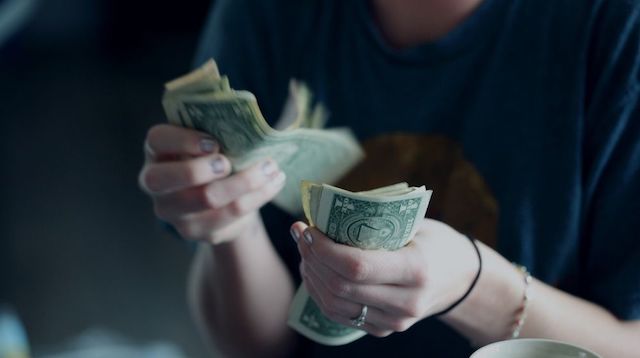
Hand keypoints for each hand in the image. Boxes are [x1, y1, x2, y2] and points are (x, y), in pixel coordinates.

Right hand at [139, 124, 285, 243]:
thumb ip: (217, 131)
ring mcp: (174, 212)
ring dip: (245, 181)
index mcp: (157, 151)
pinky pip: (231, 215)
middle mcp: (156, 183)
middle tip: (229, 163)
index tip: (213, 142)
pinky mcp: (197, 231)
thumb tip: (247, 123)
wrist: (221, 199)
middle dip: (201, 169)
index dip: (183, 140)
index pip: (157, 140)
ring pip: (207, 198)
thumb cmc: (213, 158)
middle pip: (166, 179)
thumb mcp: (208, 141)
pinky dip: (258, 196)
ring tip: (270, 168)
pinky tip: (274, 182)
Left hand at [291, 218, 478, 336]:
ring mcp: (395, 321)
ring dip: (312, 275)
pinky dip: (320, 292)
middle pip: (341, 286)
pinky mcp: (384, 329)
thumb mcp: (415, 224)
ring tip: (305, 251)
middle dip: (312, 258)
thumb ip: (376, 222)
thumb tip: (326, 210)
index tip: (308, 228)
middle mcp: (406, 302)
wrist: (460, 279)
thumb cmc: (435, 242)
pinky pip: (340, 315)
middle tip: (300, 234)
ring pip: (335, 304)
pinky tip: (314, 271)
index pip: (357, 266)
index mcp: (416, 270)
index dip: (324, 249)